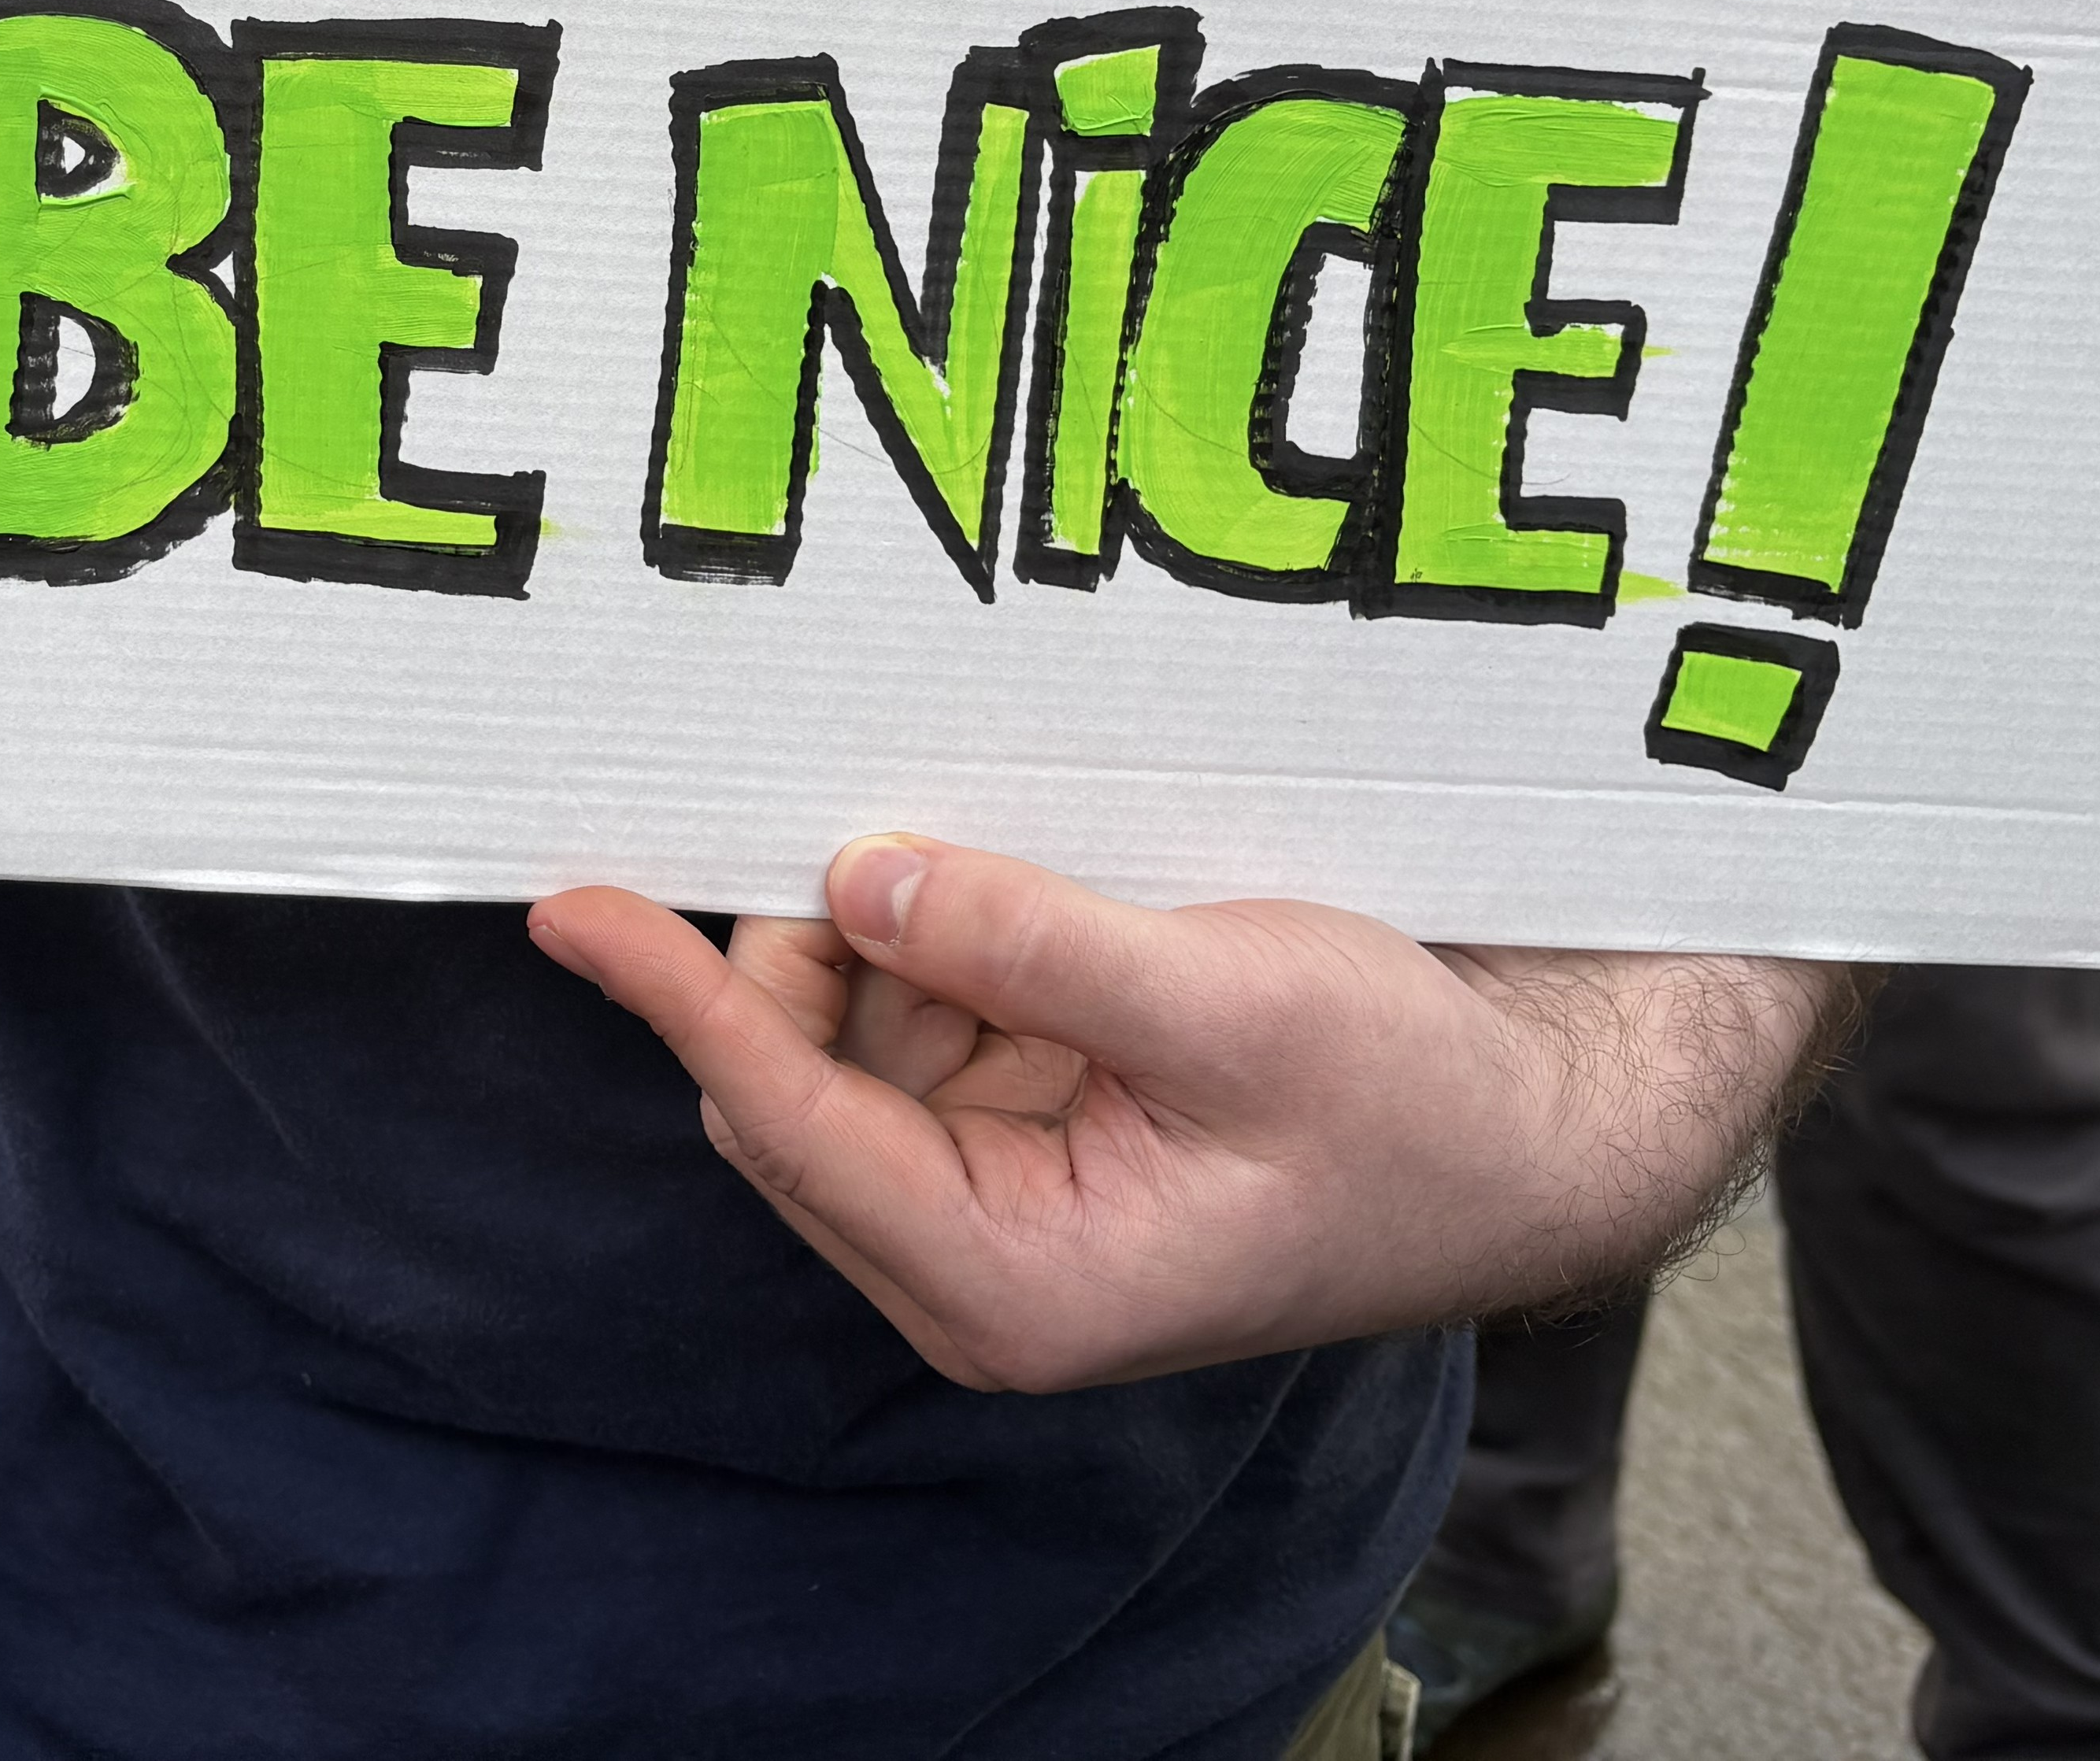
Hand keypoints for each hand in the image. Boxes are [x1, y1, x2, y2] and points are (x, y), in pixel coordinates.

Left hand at [529, 837, 1850, 1394]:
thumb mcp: (1231, 1001)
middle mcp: (977, 1263)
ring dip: (879, 938)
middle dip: (802, 951)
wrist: (1528, 1133)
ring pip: (846, 1042)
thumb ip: (1032, 940)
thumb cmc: (1410, 1098)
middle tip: (865, 819)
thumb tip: (854, 880)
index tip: (570, 902)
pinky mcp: (1030, 1132)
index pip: (786, 1121)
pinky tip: (1010, 892)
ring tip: (994, 863)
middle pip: (792, 1086)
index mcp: (1013, 1280)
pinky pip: (916, 1021)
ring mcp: (997, 1197)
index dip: (678, 998)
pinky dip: (932, 944)